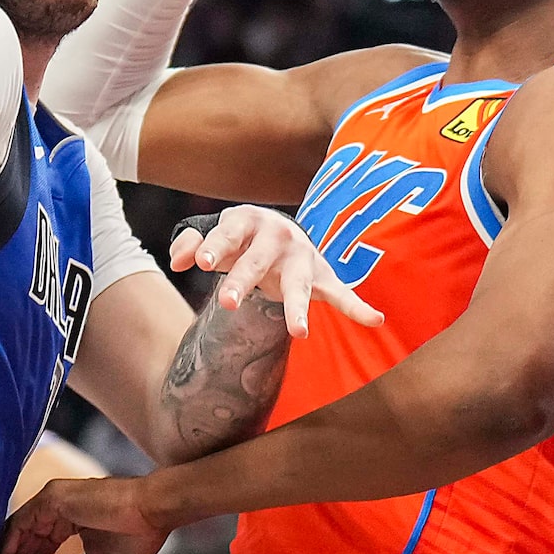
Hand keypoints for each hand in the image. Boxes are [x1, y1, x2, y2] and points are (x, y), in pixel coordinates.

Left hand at [170, 204, 384, 336]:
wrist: (279, 232)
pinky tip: (375, 320)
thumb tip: (178, 261)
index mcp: (247, 220)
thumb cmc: (239, 237)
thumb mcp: (214, 235)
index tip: (200, 264)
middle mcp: (278, 235)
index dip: (214, 247)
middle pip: (257, 261)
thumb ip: (190, 243)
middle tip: (226, 303)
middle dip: (242, 281)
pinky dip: (358, 307)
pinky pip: (341, 293)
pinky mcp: (322, 276)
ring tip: (298, 333)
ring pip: (299, 284)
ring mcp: (302, 256)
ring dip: (297, 307)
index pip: (228, 234)